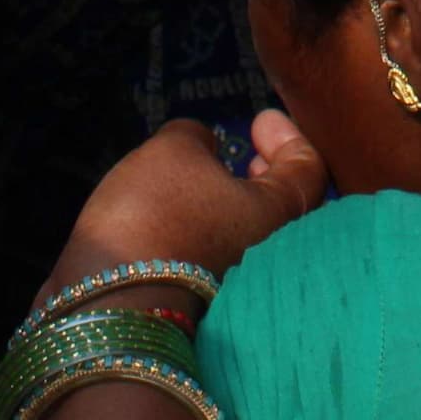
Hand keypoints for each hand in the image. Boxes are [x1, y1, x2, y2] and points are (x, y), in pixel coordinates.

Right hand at [64, 112, 329, 278]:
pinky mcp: (200, 299)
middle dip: (267, 171)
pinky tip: (179, 210)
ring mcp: (235, 283)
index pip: (308, 169)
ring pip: (247, 230)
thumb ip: (196, 136)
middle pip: (282, 205)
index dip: (288, 136)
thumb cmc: (156, 213)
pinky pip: (217, 250)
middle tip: (251, 150)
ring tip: (208, 174)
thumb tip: (203, 146)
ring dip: (232, 197)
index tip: (260, 119)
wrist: (112, 302)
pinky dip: (208, 223)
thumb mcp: (174, 150)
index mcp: (278, 213)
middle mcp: (268, 254)